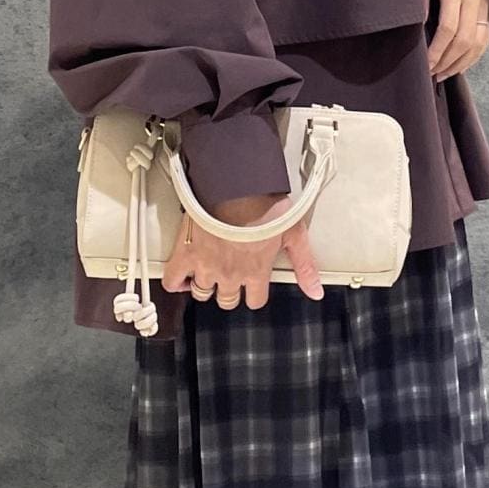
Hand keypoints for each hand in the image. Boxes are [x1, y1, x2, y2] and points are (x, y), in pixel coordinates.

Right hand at [160, 191, 324, 309]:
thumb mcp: (295, 235)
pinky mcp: (185, 254)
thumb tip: (316, 291)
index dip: (253, 294)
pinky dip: (176, 283)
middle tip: (230, 275)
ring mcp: (206, 267)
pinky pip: (172, 281)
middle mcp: (230, 275)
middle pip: (226, 300)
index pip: (254, 300)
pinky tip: (182, 277)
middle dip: (229, 292)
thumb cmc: (264, 205)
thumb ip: (305, 266)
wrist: (235, 187)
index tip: (252, 286)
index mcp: (255, 272)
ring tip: (208, 271)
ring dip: (205, 286)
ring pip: (202, 292)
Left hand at [425, 0, 488, 81]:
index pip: (448, 27)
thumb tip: (417, 27)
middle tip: (431, 74)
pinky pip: (484, 42)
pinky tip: (457, 68)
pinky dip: (472, 58)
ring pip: (477, 44)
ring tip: (441, 75)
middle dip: (447, 61)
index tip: (425, 65)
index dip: (436, 50)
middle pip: (464, 39)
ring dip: (459, 64)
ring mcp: (485, 7)